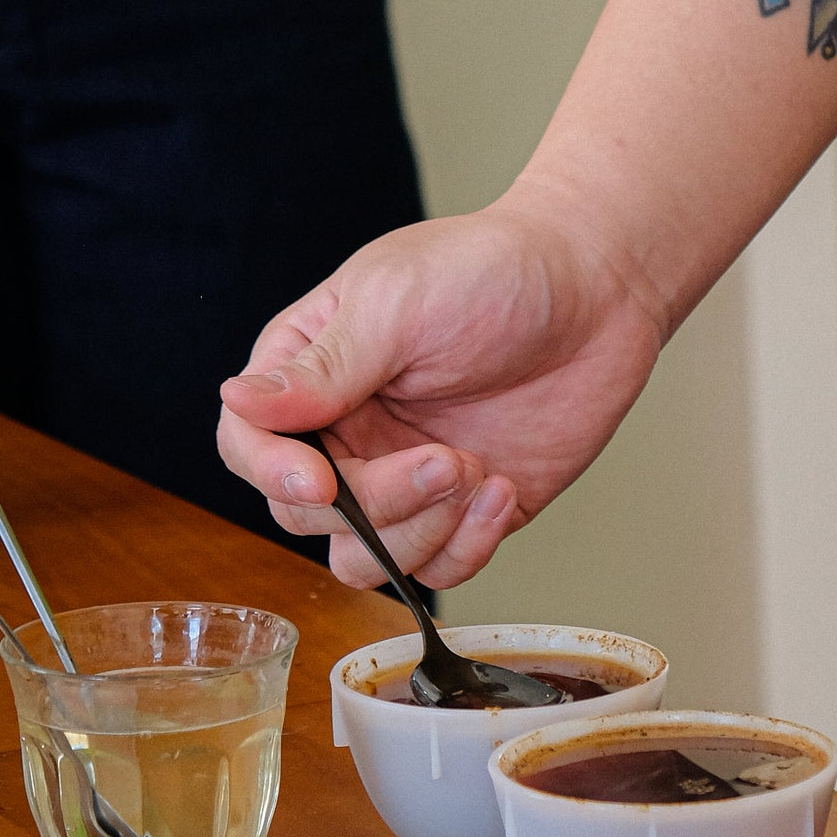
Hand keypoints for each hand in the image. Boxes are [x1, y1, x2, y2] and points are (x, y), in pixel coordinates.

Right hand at [216, 189, 665, 585]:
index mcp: (311, 371)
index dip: (273, 472)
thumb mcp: (396, 303)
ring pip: (364, 558)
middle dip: (374, 502)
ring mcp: (405, 476)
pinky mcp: (464, 508)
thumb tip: (239, 401)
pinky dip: (466, 545)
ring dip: (418, 532)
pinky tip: (504, 489)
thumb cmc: (492, 269)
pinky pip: (437, 567)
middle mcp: (347, 431)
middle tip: (444, 459)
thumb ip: (322, 369)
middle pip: (306, 513)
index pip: (248, 442)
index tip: (323, 480)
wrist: (598, 286)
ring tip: (476, 473)